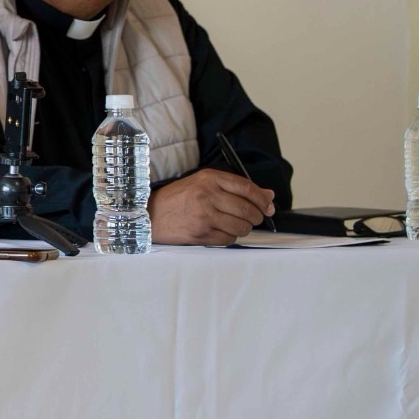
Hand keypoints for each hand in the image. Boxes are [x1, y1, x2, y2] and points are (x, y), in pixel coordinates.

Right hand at [147, 169, 275, 245]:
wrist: (150, 214)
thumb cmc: (177, 199)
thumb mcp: (202, 184)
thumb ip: (234, 188)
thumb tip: (268, 195)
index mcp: (209, 178)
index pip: (246, 188)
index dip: (262, 199)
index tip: (269, 206)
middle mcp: (207, 195)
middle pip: (247, 209)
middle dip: (256, 216)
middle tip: (255, 219)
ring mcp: (204, 215)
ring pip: (241, 226)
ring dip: (244, 228)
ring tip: (236, 225)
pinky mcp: (201, 233)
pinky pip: (229, 239)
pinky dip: (230, 237)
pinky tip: (221, 231)